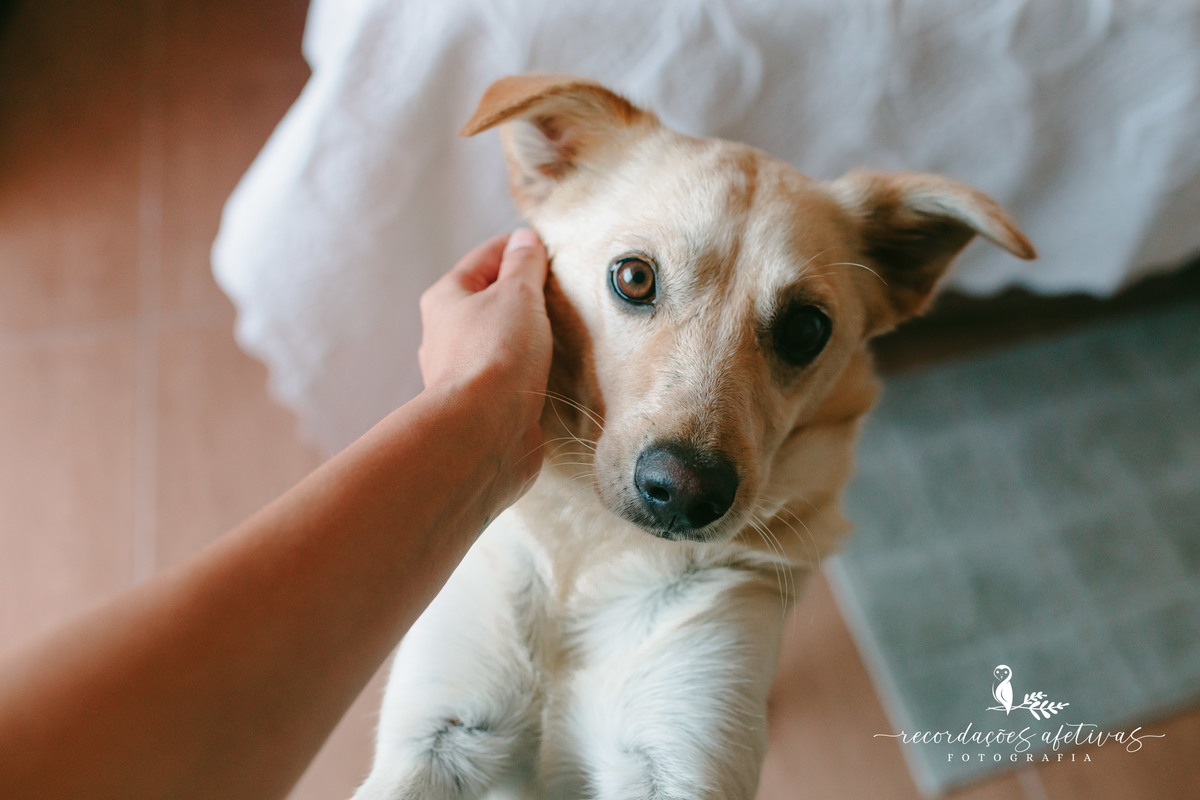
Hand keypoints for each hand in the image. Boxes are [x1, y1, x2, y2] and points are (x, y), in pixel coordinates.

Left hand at [417, 230, 552, 501]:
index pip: (486, 256)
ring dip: (529, 337)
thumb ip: (525, 264)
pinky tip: (552, 373)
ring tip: (563, 333)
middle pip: (490, 300)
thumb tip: (525, 240)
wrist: (485, 433)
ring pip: (499, 341)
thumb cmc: (496, 357)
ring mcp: (462, 372)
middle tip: (563, 292)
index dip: (520, 247)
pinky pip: (509, 377)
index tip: (552, 249)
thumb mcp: (518, 294)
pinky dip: (529, 371)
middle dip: (525, 294)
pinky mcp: (482, 405)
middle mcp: (446, 334)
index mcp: (447, 297)